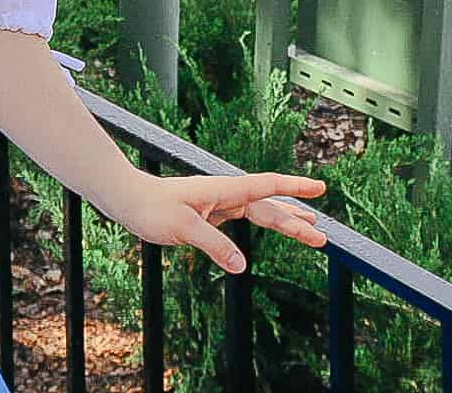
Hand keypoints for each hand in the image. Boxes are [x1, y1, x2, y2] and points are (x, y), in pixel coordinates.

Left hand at [113, 171, 327, 272]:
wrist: (128, 199)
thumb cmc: (151, 208)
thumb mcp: (182, 228)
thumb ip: (214, 245)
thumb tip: (242, 266)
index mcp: (222, 190)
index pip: (266, 186)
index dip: (294, 186)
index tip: (320, 187)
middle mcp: (224, 195)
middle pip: (268, 207)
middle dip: (296, 221)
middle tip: (323, 238)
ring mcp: (218, 204)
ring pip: (259, 212)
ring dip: (284, 221)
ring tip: (311, 228)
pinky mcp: (210, 214)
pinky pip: (245, 219)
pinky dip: (263, 223)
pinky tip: (272, 226)